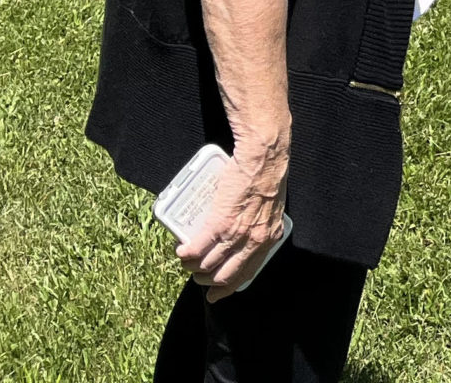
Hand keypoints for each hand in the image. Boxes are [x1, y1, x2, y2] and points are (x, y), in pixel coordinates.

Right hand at [178, 138, 289, 300]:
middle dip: (207, 281)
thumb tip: (245, 235)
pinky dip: (185, 254)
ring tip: (185, 260)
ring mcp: (236, 234)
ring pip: (208, 265)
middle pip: (225, 276)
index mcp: (268, 238)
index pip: (247, 274)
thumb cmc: (266, 175)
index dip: (228, 288)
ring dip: (192, 267)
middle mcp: (254, 241)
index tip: (216, 294)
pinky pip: (197, 249)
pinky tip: (180, 251)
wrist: (262, 157)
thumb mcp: (270, 209)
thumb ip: (260, 224)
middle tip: (197, 276)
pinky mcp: (219, 223)